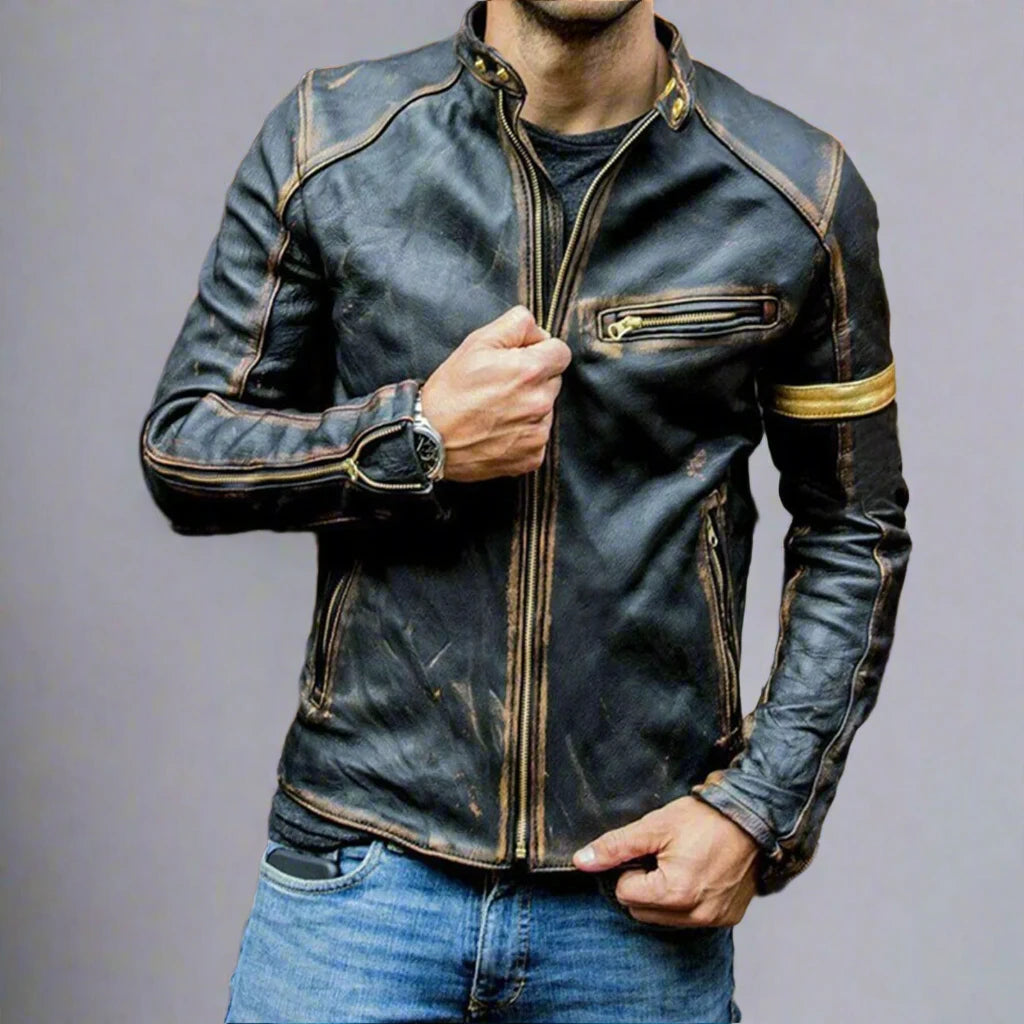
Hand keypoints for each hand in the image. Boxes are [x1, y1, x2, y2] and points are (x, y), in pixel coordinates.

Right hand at [419, 304, 571, 481]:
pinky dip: (523, 434)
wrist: (429, 439)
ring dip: (529, 407)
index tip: (520, 359)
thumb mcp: (476, 343)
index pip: (561, 352)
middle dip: (534, 379)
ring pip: (546, 410)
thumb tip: (540, 331)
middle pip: (554, 381)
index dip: (541, 351)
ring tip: (496, 410)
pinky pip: (538, 437)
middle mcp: (540, 403)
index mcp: (530, 371)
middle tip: (501, 386)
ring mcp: (537, 433)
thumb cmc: (450, 391)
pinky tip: (499, 431)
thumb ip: (516, 324)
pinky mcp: (532, 457)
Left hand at [572, 795, 760, 927]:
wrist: (752, 817)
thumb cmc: (704, 819)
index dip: (630, 869)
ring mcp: (714, 919)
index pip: (625, 893)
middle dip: (643, 885)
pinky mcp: (727, 918)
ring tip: (679, 863)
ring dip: (663, 896)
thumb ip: (616, 846)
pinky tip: (696, 874)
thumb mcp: (654, 826)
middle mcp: (696, 915)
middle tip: (661, 856)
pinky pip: (690, 918)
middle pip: (641, 910)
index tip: (647, 851)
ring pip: (664, 918)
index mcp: (675, 893)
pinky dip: (686, 901)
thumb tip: (582, 860)